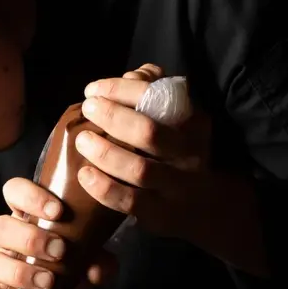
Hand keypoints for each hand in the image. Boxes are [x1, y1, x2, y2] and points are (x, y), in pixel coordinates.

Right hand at [0, 178, 118, 288]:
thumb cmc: (68, 267)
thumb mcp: (89, 260)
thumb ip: (99, 261)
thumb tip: (96, 269)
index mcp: (26, 217)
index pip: (15, 192)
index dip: (31, 196)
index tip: (57, 211)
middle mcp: (6, 238)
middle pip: (0, 226)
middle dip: (30, 239)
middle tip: (59, 252)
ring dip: (18, 271)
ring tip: (47, 282)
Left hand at [74, 64, 218, 245]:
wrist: (205, 205)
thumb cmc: (178, 152)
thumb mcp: (175, 121)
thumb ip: (154, 94)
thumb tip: (133, 75)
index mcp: (192, 122)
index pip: (158, 97)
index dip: (121, 90)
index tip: (93, 90)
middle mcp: (189, 153)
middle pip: (150, 132)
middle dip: (113, 117)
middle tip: (88, 109)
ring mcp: (177, 186)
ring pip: (140, 169)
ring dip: (106, 153)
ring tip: (82, 141)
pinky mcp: (161, 213)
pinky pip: (130, 201)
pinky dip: (104, 187)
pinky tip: (85, 174)